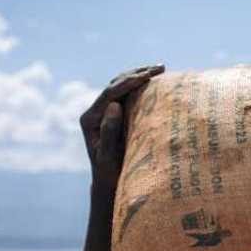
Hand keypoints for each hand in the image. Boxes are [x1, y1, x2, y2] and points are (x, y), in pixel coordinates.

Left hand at [80, 64, 163, 191]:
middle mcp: (94, 112)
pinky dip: (140, 85)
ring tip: (159, 69)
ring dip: (139, 75)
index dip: (129, 82)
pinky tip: (154, 81)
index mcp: (90, 119)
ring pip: (120, 86)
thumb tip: (114, 104)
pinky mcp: (113, 114)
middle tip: (160, 67)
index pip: (110, 93)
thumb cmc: (110, 173)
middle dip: (137, 73)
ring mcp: (103, 112)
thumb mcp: (109, 155)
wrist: (108, 182)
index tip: (148, 76)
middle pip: (115, 84)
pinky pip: (126, 94)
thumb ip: (109, 131)